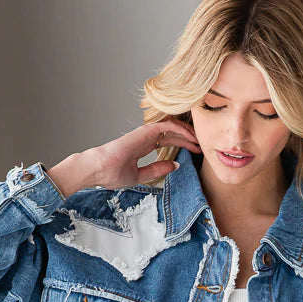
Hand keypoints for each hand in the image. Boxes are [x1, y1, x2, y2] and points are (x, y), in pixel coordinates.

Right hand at [46, 120, 200, 195]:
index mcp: (143, 146)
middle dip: (188, 138)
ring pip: (171, 127)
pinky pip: (166, 126)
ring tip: (199, 140)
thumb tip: (175, 166)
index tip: (195, 152)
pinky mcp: (144, 132)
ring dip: (186, 132)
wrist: (100, 170)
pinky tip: (190, 137)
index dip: (182, 144)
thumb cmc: (112, 174)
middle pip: (172, 133)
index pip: (167, 141)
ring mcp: (144, 134)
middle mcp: (145, 138)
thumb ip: (157, 169)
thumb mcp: (141, 175)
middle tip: (202, 145)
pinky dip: (179, 130)